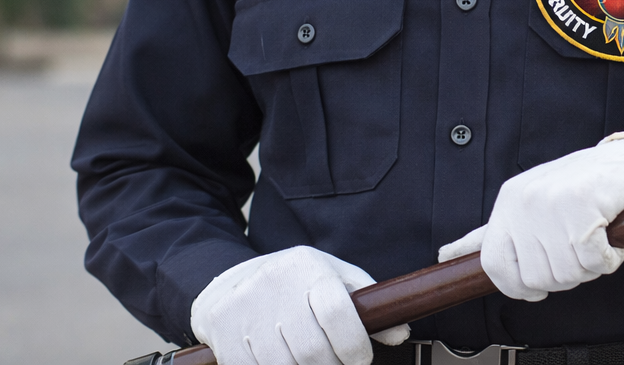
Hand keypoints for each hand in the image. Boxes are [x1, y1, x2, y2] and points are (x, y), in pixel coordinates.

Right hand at [190, 246, 409, 364]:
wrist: (228, 283)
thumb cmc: (291, 283)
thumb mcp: (330, 277)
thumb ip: (364, 304)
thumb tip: (399, 333)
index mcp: (307, 268)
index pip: (338, 313)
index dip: (354, 345)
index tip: (360, 359)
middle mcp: (275, 285)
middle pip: (312, 350)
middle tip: (335, 364)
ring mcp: (246, 310)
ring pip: (284, 364)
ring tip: (308, 361)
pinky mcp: (224, 333)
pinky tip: (281, 360)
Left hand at [437, 131, 623, 300]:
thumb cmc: (581, 189)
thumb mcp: (528, 206)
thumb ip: (492, 235)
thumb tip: (448, 254)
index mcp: (508, 203)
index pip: (493, 265)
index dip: (517, 287)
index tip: (537, 288)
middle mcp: (524, 202)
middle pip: (535, 279)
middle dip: (564, 275)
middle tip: (580, 249)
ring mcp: (552, 203)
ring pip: (566, 274)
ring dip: (590, 266)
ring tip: (596, 237)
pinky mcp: (584, 206)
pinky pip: (595, 262)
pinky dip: (610, 258)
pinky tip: (610, 235)